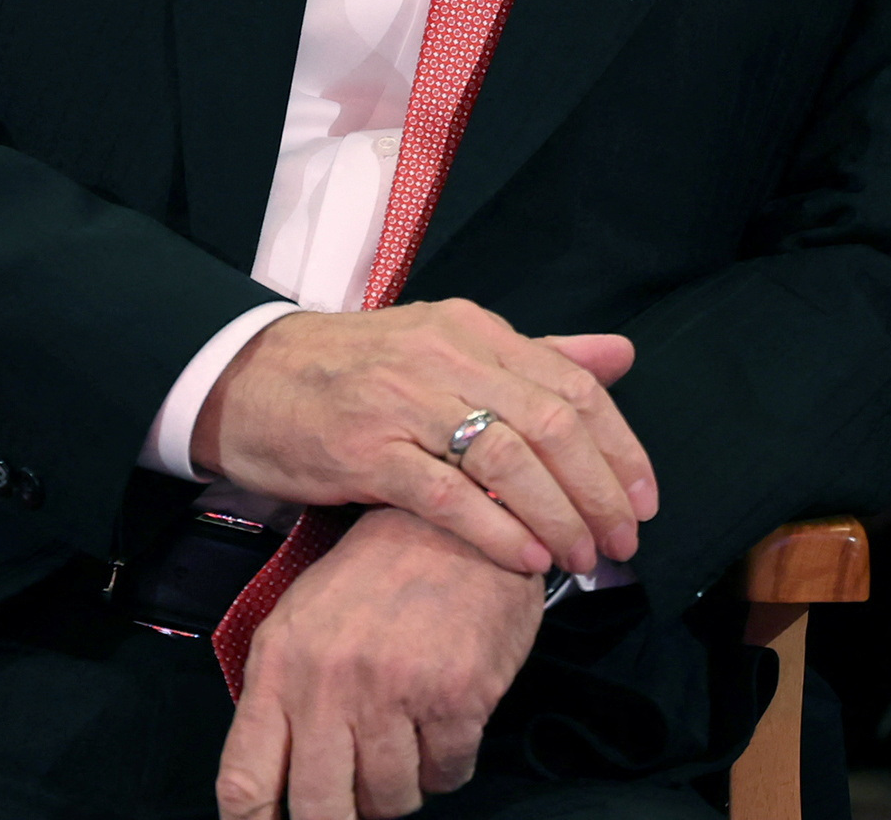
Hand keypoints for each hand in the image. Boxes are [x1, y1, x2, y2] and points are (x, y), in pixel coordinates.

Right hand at [195, 303, 654, 577]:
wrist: (247, 377)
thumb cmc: (358, 370)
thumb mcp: (448, 346)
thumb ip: (536, 357)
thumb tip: (622, 356)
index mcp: (476, 330)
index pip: (573, 386)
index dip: (619, 447)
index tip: (643, 499)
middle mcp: (448, 357)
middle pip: (551, 424)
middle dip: (599, 491)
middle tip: (621, 542)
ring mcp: (404, 402)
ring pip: (507, 461)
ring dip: (557, 516)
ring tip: (581, 559)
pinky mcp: (364, 450)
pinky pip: (445, 495)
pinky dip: (495, 530)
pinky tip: (525, 559)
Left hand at [215, 506, 549, 819]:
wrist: (462, 519)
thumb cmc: (381, 573)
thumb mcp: (306, 621)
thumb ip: (281, 698)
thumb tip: (272, 785)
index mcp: (281, 664)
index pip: (245, 782)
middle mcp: (330, 682)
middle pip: (320, 810)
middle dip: (343, 819)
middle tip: (359, 801)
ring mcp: (394, 690)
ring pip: (391, 799)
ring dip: (403, 787)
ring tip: (411, 743)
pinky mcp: (455, 694)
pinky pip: (448, 773)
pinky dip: (449, 763)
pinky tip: (447, 723)